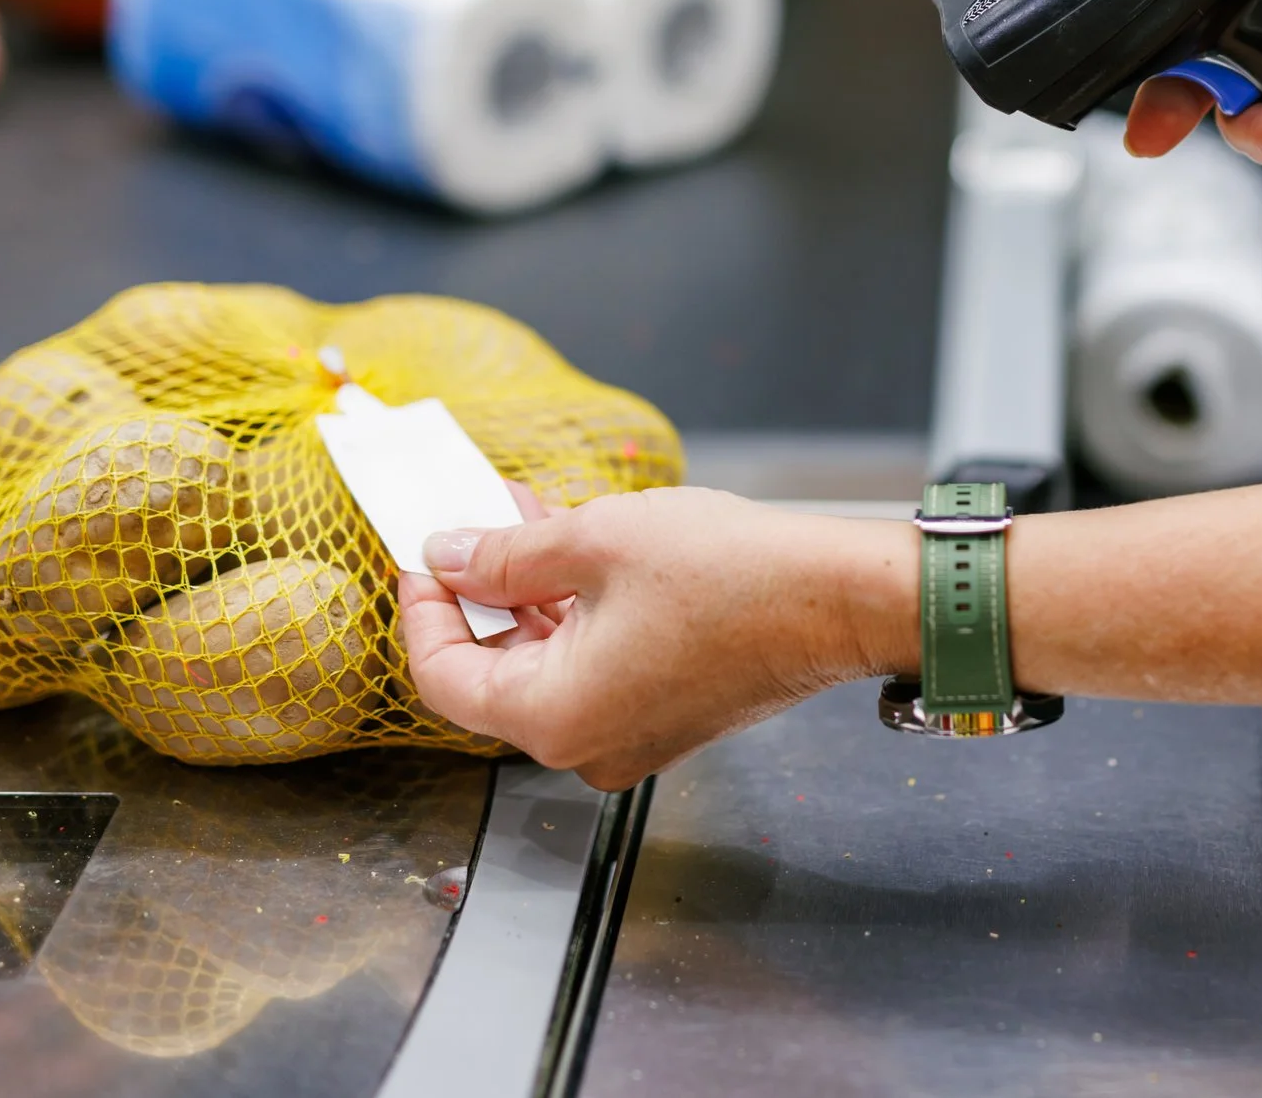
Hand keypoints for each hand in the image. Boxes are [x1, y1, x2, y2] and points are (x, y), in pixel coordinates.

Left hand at [399, 487, 913, 788]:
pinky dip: (576, 614)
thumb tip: (450, 556)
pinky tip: (577, 551)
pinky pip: (596, 667)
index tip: (421, 555)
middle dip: (481, 591)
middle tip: (472, 520)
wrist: (841, 598)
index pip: (445, 676)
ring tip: (527, 516)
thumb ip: (506, 554)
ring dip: (531, 594)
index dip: (423, 609)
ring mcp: (632, 736)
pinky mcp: (668, 714)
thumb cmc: (734, 576)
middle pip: (497, 674)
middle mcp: (588, 746)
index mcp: (555, 718)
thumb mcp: (595, 541)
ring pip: (550, 666)